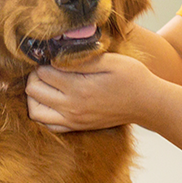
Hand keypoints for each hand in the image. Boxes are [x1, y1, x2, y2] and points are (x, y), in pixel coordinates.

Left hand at [26, 53, 156, 131]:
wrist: (147, 103)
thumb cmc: (131, 77)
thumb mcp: (109, 60)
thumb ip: (80, 59)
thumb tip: (55, 56)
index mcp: (79, 88)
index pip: (43, 73)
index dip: (44, 61)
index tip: (53, 55)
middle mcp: (72, 108)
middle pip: (34, 91)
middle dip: (35, 76)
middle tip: (47, 67)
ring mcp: (73, 120)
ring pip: (35, 111)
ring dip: (35, 96)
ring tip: (46, 84)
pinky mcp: (77, 127)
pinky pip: (47, 125)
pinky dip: (43, 112)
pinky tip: (51, 100)